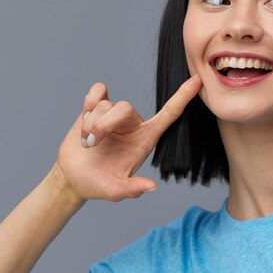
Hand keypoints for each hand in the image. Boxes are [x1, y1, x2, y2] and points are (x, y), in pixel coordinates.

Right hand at [55, 75, 201, 201]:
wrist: (73, 177)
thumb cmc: (97, 184)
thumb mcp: (114, 191)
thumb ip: (132, 189)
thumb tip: (152, 187)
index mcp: (145, 139)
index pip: (170, 114)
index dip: (184, 97)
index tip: (198, 81)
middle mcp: (133, 124)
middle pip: (125, 108)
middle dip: (103, 124)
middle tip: (92, 144)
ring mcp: (114, 114)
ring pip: (106, 104)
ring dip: (90, 124)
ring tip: (88, 142)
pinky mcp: (96, 107)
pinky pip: (97, 91)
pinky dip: (89, 102)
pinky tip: (84, 117)